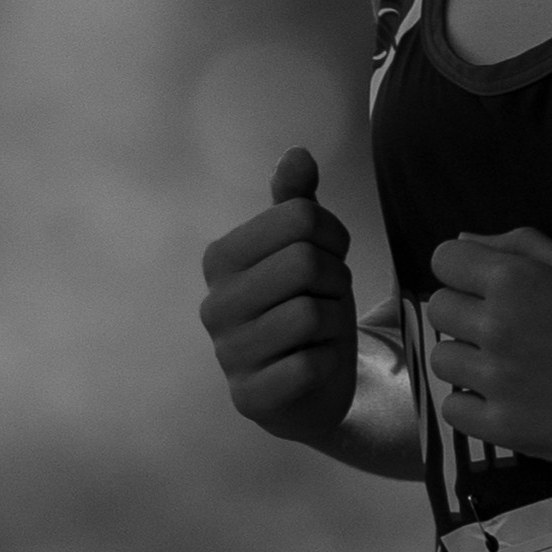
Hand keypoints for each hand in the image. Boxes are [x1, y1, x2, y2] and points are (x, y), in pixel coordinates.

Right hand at [199, 151, 358, 447]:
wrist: (309, 389)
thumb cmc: (306, 308)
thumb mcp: (305, 250)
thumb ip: (297, 203)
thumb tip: (299, 154)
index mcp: (221, 257)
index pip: (301, 218)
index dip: (334, 236)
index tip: (331, 257)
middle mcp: (215, 303)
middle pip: (306, 262)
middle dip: (336, 280)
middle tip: (328, 297)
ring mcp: (227, 353)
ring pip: (311, 313)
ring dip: (334, 322)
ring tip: (321, 331)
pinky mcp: (250, 397)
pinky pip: (309, 364)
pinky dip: (327, 362)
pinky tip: (315, 365)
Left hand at [423, 228, 551, 468]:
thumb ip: (523, 248)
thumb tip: (465, 240)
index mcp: (517, 279)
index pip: (445, 260)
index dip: (462, 273)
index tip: (484, 290)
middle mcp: (498, 324)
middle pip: (438, 310)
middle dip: (465, 317)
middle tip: (506, 334)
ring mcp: (497, 379)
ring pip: (442, 361)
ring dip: (468, 363)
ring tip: (510, 370)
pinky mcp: (503, 427)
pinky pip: (453, 411)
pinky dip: (473, 408)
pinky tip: (508, 402)